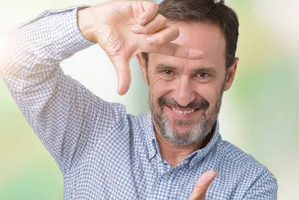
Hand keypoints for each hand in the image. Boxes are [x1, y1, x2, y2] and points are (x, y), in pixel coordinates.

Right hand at [77, 0, 203, 94]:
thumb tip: (121, 92)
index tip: (202, 55)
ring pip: (164, 21)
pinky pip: (154, 10)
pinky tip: (137, 19)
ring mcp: (149, 19)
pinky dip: (148, 16)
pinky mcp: (143, 6)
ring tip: (135, 29)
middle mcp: (153, 31)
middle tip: (147, 40)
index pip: (173, 49)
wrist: (97, 23)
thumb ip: (123, 74)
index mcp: (150, 44)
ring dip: (151, 27)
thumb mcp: (118, 58)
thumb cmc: (109, 40)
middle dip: (163, 38)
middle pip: (173, 33)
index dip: (187, 53)